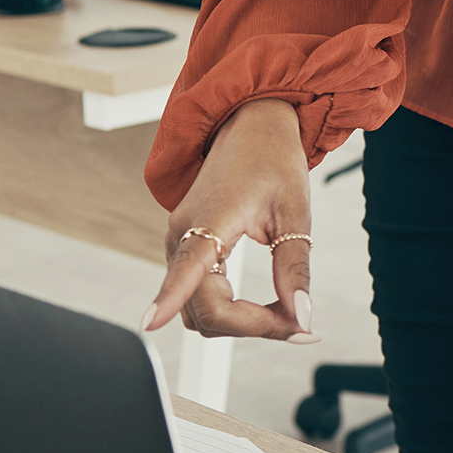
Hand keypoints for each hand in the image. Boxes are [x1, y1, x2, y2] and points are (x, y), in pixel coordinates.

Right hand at [144, 99, 318, 342]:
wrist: (249, 125)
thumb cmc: (272, 160)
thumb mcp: (295, 214)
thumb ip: (295, 269)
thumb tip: (302, 317)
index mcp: (207, 220)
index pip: (184, 269)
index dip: (166, 299)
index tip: (149, 324)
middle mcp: (181, 236)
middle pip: (203, 310)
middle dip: (252, 326)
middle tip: (302, 326)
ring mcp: (178, 245)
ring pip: (200, 311)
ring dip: (241, 323)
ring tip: (289, 313)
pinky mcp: (185, 251)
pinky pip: (201, 297)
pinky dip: (233, 310)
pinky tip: (269, 307)